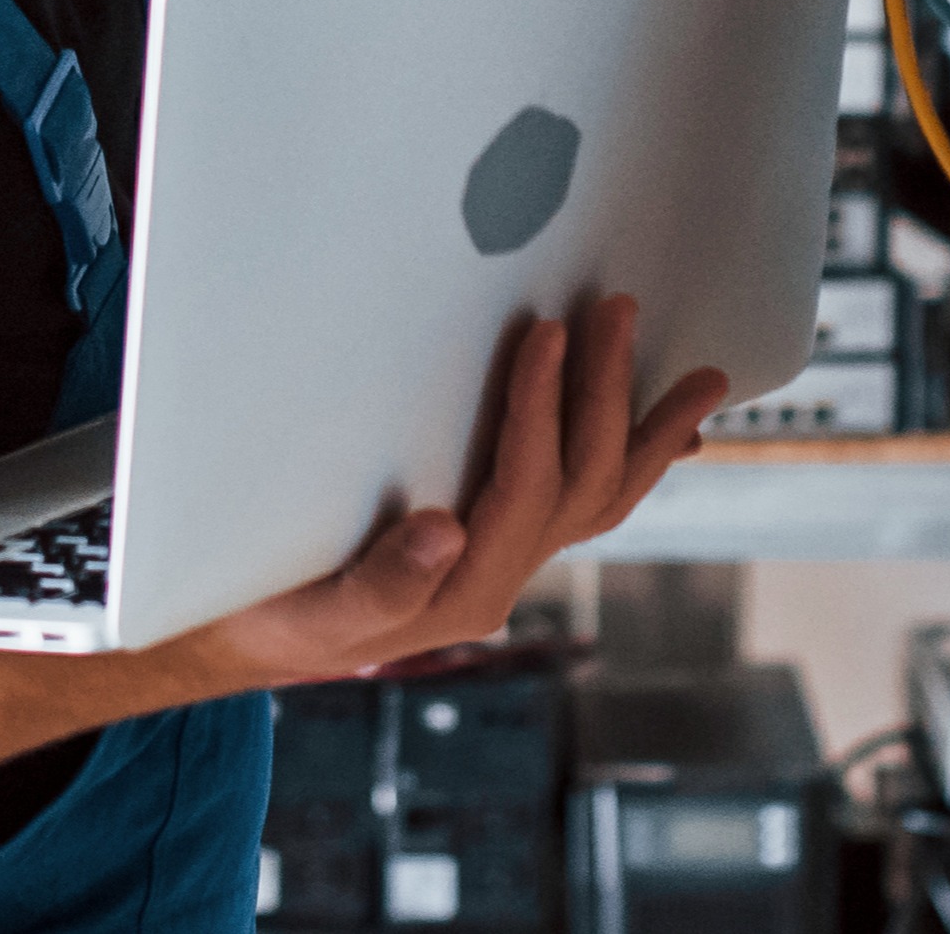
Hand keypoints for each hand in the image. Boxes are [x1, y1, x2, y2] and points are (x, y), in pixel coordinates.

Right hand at [157, 298, 724, 691]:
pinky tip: (668, 434)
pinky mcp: (499, 541)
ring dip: (648, 430)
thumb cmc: (273, 616)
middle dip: (607, 394)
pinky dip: (634, 461)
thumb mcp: (313, 609)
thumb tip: (445, 529)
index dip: (540, 407)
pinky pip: (586, 500)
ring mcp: (507, 559)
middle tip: (617, 310)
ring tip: (700, 379)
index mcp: (466, 588)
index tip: (545, 331)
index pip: (524, 487)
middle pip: (583, 483)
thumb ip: (380, 582)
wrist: (250, 639)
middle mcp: (502, 575)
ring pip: (602, 494)